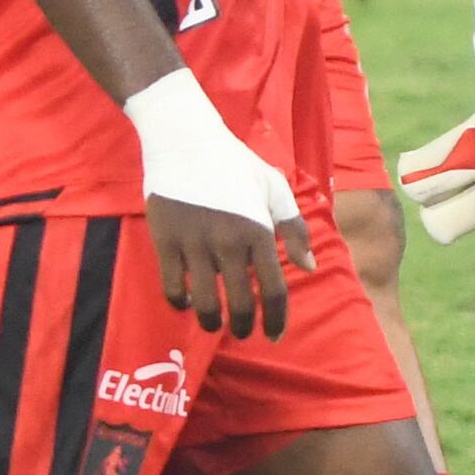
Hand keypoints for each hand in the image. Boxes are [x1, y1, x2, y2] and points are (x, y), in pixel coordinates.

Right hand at [127, 65, 308, 338]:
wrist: (185, 140)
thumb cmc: (235, 163)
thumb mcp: (274, 187)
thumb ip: (295, 228)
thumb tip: (308, 267)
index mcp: (260, 231)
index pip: (273, 290)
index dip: (276, 320)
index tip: (274, 335)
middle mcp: (229, 243)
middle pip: (240, 304)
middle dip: (244, 327)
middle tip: (243, 332)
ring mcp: (195, 244)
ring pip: (204, 303)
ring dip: (211, 322)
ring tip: (213, 323)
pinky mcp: (165, 241)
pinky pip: (172, 287)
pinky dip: (180, 302)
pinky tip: (185, 302)